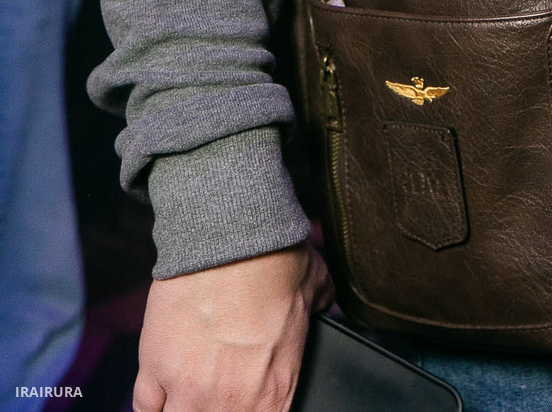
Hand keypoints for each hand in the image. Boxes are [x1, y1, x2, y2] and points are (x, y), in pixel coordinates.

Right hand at [133, 241, 331, 411]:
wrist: (233, 238)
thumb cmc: (276, 259)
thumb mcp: (315, 287)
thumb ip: (318, 310)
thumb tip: (323, 305)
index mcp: (274, 391)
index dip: (253, 409)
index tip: (246, 397)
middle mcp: (231, 402)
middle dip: (218, 407)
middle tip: (216, 387)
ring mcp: (190, 389)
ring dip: (184, 407)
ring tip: (190, 390)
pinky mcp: (156, 367)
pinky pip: (145, 406)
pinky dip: (154, 401)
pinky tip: (163, 389)